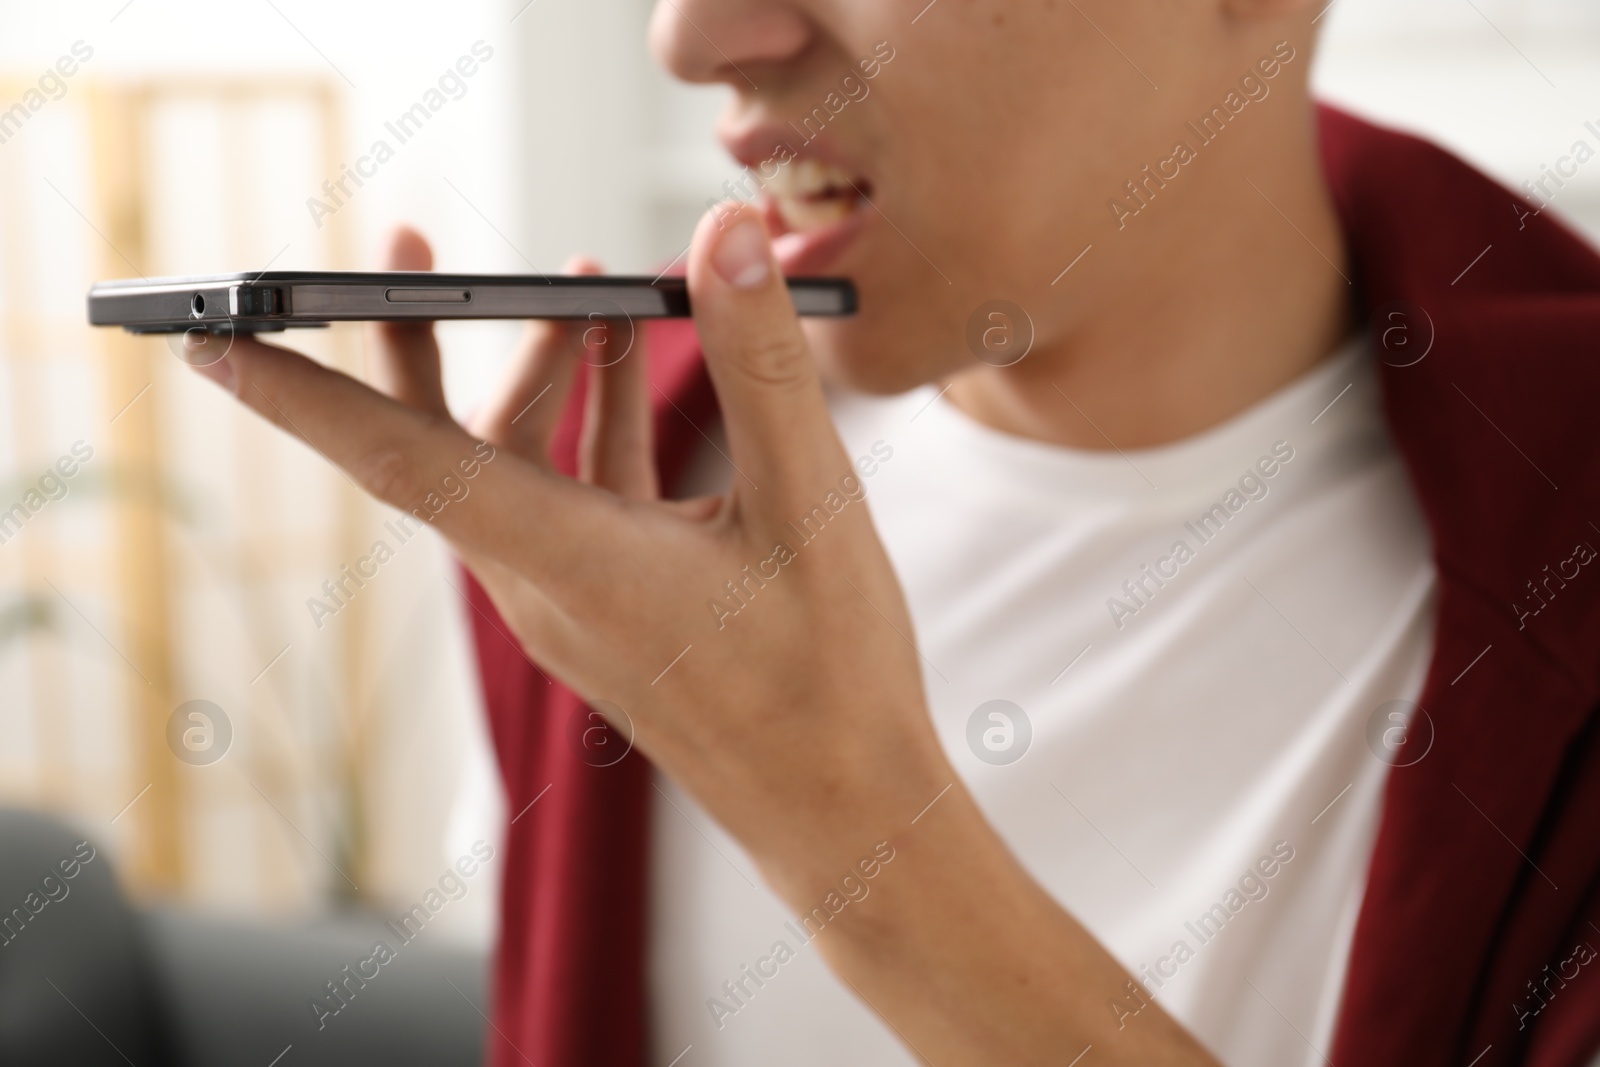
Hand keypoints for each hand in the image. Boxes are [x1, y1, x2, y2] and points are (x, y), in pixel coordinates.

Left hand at [192, 204, 1220, 1065]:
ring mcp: (572, 603)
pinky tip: (628, 367)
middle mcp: (547, 587)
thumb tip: (721, 233)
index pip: (406, 466)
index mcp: (576, 565)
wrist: (843, 811)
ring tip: (584, 285)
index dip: (305, 398)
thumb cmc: (831, 680)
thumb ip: (760, 364)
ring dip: (538, 372)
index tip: (215, 342)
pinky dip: (589, 425)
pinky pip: (567, 498)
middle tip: (401, 247)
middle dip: (414, 342)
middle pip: (438, 451)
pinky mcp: (607, 608)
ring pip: (511, 467)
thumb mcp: (809, 505)